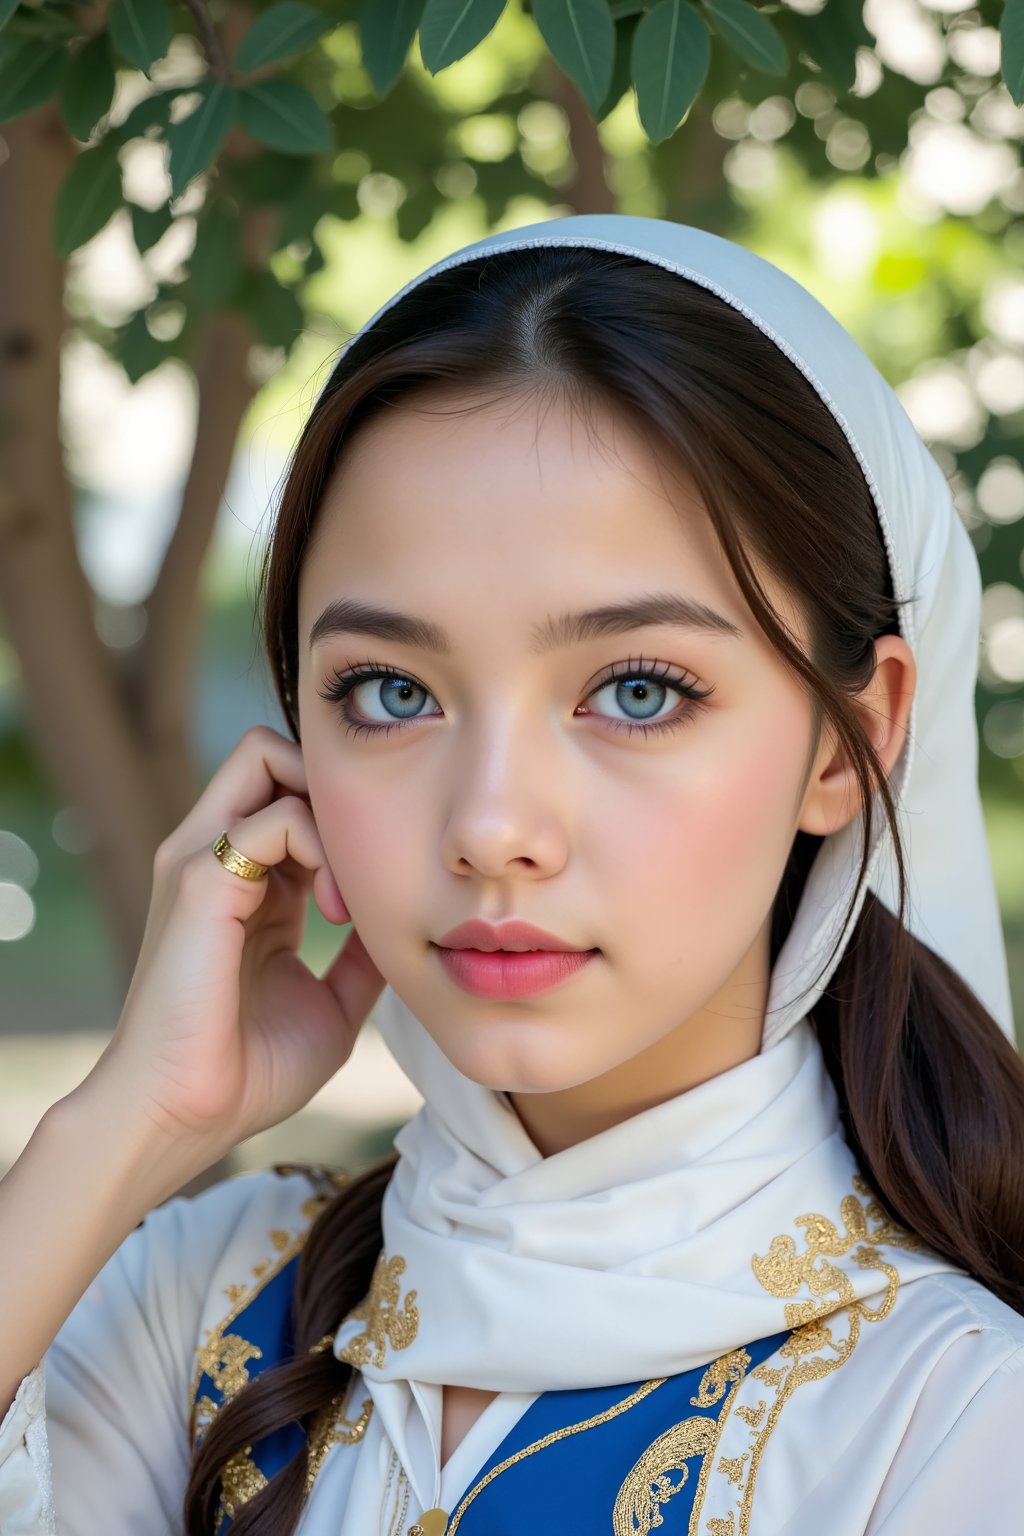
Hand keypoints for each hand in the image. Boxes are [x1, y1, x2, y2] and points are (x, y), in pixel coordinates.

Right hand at [83, 726, 387, 1162]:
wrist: (186, 1115)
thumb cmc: (248, 1072)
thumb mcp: (333, 1005)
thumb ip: (363, 956)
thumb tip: (409, 922)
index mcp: (246, 882)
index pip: (295, 793)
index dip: (347, 820)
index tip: (379, 885)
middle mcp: (216, 855)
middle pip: (272, 751)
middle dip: (332, 786)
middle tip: (362, 859)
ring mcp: (200, 858)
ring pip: (269, 756)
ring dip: (331, 814)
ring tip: (345, 898)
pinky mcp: (198, 878)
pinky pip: (275, 816)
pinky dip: (321, 847)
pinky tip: (333, 910)